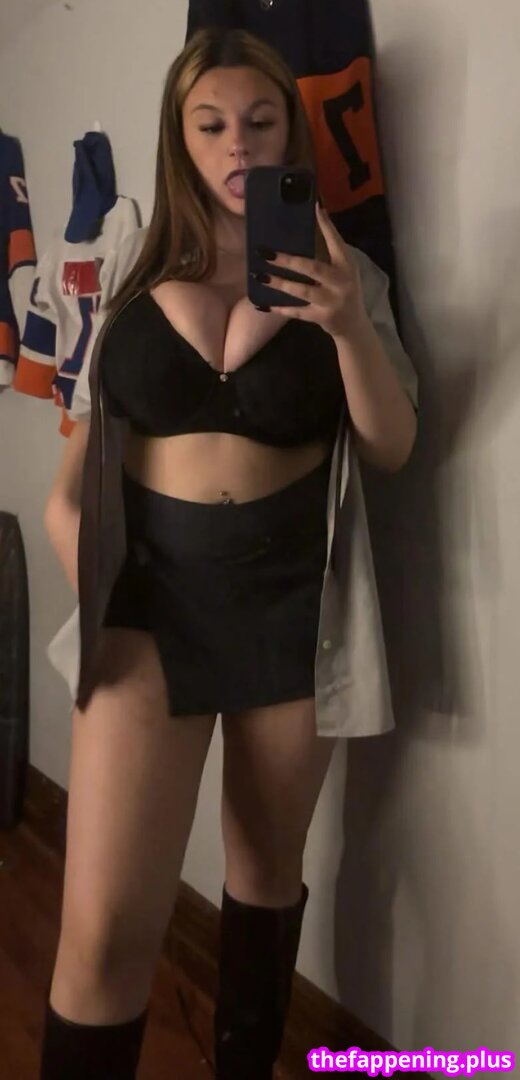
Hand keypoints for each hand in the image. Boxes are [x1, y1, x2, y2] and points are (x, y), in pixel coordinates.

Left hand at [252, 203, 368, 339]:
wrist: (354, 325)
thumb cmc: (344, 289)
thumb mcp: (344, 269)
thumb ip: (330, 250)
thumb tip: (314, 218)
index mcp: (347, 264)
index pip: (336, 242)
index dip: (326, 226)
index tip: (314, 208)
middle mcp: (341, 282)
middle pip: (313, 268)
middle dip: (288, 260)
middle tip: (265, 253)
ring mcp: (331, 301)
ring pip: (302, 290)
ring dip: (280, 283)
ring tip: (260, 276)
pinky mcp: (322, 317)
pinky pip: (297, 312)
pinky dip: (280, 308)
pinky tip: (263, 304)